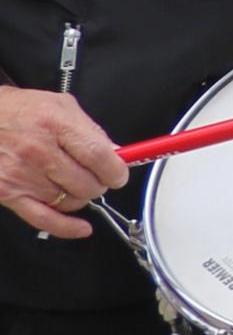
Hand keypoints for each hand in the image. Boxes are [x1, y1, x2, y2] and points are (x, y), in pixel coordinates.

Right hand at [0, 87, 131, 241]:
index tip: (119, 173)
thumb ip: (91, 130)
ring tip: (73, 183)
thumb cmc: (18, 111)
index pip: (99, 156)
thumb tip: (116, 154)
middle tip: (96, 177)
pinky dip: (67, 227)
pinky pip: (44, 219)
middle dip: (99, 184)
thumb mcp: (60, 106)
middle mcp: (38, 151)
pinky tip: (82, 228)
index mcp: (55, 124)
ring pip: (71, 201)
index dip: (116, 170)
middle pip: (87, 183)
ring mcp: (22, 175)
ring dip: (80, 196)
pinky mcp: (8, 193)